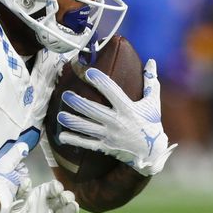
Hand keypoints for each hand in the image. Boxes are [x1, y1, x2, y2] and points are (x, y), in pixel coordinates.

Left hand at [0, 179, 79, 212]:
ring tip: (73, 207)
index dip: (57, 187)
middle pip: (64, 198)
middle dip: (67, 196)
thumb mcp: (13, 200)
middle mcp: (48, 206)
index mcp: (39, 195)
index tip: (56, 189)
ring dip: (72, 209)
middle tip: (64, 199)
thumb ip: (20, 191)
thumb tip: (26, 181)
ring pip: (67, 212)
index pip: (53, 188)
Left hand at [57, 59, 176, 175]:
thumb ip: (151, 82)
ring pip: (87, 128)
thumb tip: (151, 61)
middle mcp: (117, 122)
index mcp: (128, 109)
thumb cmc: (151, 123)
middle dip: (78, 103)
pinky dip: (74, 140)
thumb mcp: (153, 103)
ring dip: (72, 121)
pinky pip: (87, 144)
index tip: (89, 72)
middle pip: (94, 111)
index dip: (101, 82)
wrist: (152, 151)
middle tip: (65, 95)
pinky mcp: (105, 146)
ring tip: (59, 115)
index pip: (113, 92)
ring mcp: (110, 135)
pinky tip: (61, 136)